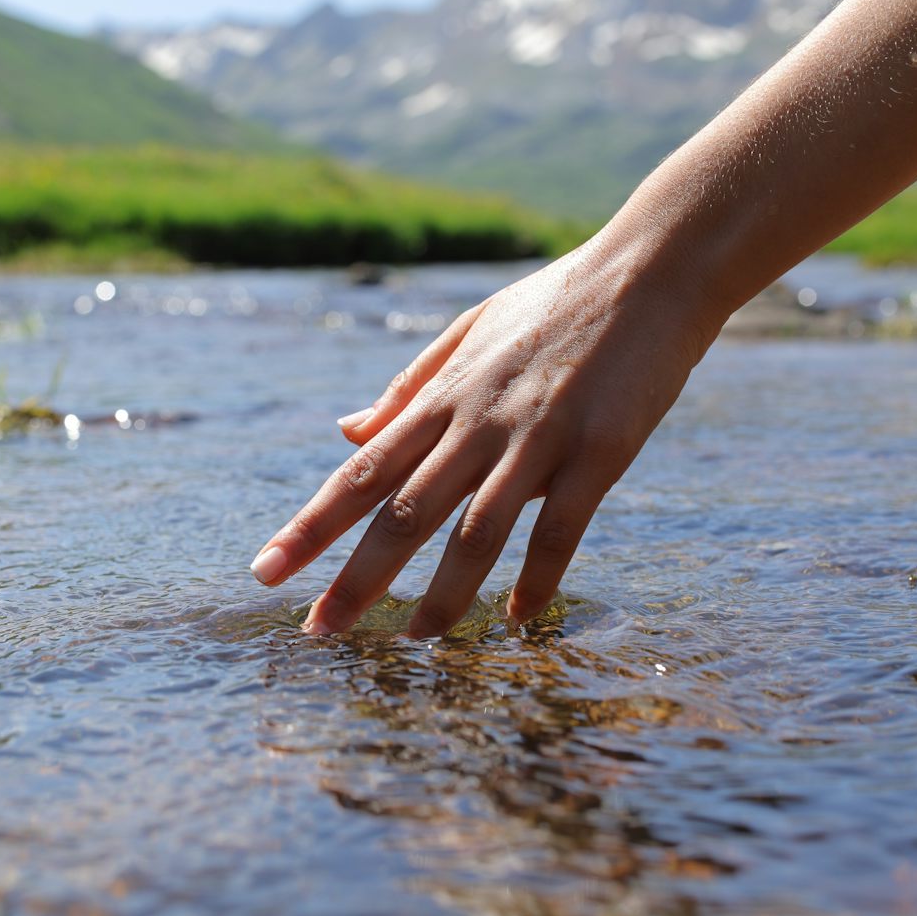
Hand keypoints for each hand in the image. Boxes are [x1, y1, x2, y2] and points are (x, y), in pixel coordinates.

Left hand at [248, 225, 716, 638]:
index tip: (266, 571)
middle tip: (314, 632)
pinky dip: (536, 579)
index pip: (361, 474)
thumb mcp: (468, 331)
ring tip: (413, 644)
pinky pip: (561, 530)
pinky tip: (517, 619)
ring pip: (476, 532)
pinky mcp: (599, 453)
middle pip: (404, 513)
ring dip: (441, 594)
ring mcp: (538, 438)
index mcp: (443, 397)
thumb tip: (345, 430)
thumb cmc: (556, 303)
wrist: (651, 271)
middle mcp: (478, 422)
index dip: (310, 526)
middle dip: (355, 578)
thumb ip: (409, 388)